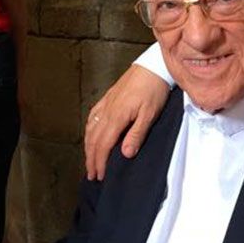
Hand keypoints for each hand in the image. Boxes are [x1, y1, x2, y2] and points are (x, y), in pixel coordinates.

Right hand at [84, 64, 169, 180]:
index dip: (100, 162)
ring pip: (90, 129)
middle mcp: (107, 111)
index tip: (99, 175)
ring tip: (89, 159)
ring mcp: (106, 103)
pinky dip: (89, 129)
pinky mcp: (108, 97)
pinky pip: (93, 116)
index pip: (103, 145)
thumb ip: (136, 134)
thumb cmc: (154, 89)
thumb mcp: (149, 115)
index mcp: (117, 117)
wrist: (153, 67)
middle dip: (91, 159)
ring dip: (88, 146)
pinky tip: (90, 133)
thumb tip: (125, 154)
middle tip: (91, 174)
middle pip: (94, 140)